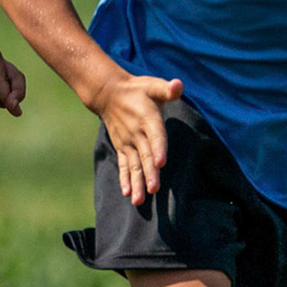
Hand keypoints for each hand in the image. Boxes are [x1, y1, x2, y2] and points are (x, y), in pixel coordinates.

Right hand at [92, 74, 182, 205]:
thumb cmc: (138, 90)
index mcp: (148, 118)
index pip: (155, 135)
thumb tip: (178, 85)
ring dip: (137, 183)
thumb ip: (168, 89)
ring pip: (133, 165)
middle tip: (154, 190)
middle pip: (144, 155)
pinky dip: (125, 179)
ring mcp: (128, 143)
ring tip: (139, 200)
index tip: (161, 163)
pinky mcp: (122, 148)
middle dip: (149, 173)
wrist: (109, 94)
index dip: (158, 148)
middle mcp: (137, 133)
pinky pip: (123, 166)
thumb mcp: (153, 85)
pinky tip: (128, 194)